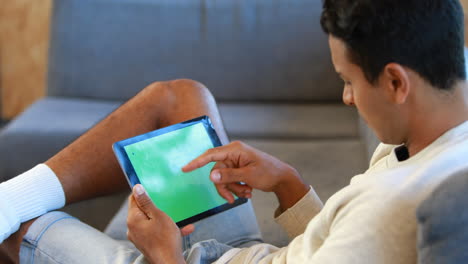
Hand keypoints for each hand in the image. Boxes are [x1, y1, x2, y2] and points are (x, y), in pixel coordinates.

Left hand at [127, 184, 192, 263]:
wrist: (169, 263)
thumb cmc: (166, 240)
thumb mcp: (158, 215)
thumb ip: (146, 202)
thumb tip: (136, 188)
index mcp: (133, 219)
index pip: (133, 199)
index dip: (143, 192)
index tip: (153, 189)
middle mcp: (132, 228)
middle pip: (142, 210)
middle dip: (156, 207)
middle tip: (168, 205)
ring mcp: (139, 237)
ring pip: (151, 221)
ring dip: (164, 219)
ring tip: (178, 219)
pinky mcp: (146, 244)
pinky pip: (155, 231)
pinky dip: (166, 229)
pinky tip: (182, 229)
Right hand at [183, 141, 309, 210]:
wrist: (282, 178)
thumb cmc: (269, 172)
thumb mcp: (248, 176)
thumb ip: (229, 176)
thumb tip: (211, 176)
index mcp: (235, 149)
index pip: (211, 155)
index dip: (197, 162)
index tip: (185, 168)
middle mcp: (233, 154)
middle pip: (217, 172)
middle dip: (225, 187)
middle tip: (233, 198)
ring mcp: (235, 162)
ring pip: (223, 179)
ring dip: (233, 189)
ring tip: (247, 194)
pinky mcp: (238, 169)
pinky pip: (230, 180)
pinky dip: (237, 188)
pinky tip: (248, 192)